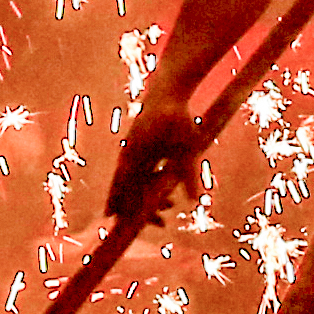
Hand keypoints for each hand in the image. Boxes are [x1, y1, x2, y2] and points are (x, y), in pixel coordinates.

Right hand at [105, 89, 213, 229]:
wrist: (168, 90)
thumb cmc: (176, 118)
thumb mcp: (186, 148)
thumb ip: (187, 175)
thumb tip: (194, 201)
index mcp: (133, 159)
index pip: (123, 191)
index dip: (121, 209)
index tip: (119, 223)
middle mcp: (128, 155)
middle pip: (126, 189)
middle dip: (139, 208)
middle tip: (161, 223)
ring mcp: (132, 148)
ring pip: (135, 179)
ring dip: (149, 194)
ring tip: (169, 204)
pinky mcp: (139, 143)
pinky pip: (139, 169)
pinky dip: (149, 181)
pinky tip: (163, 183)